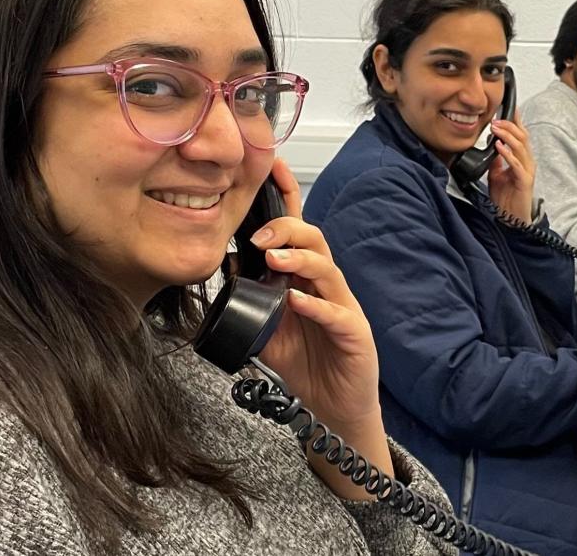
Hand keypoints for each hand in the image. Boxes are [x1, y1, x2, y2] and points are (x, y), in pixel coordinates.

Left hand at [249, 158, 390, 497]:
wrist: (337, 408)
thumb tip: (222, 270)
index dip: (286, 198)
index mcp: (304, 279)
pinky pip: (336, 313)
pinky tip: (298, 302)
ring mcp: (342, 307)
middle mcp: (325, 286)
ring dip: (299, 259)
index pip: (297, 230)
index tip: (270, 169)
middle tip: (260, 236)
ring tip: (275, 260)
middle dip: (287, 229)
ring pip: (327, 269)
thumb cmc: (308, 363)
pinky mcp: (353, 333)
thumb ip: (251, 299)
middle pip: (314, 240)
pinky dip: (316, 306)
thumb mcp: (268, 327)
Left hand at [487, 110, 536, 222]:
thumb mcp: (496, 175)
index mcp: (522, 159)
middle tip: (495, 119)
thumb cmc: (506, 198)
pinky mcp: (524, 181)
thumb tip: (491, 147)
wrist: (511, 218)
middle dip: (509, 125)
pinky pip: (517, 164)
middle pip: (522, 137)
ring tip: (496, 129)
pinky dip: (508, 154)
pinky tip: (499, 147)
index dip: (515, 121)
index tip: (506, 108)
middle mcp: (528, 162)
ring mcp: (527, 171)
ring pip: (521, 147)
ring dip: (507, 136)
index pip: (521, 135)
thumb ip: (496, 161)